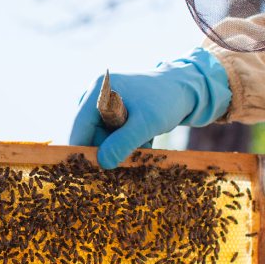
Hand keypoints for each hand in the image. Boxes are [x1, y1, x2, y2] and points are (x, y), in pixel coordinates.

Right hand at [69, 47, 230, 169]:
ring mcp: (104, 104)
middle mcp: (96, 95)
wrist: (185, 89)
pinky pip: (112, 135)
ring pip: (103, 138)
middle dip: (108, 151)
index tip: (89, 174)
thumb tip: (101, 163)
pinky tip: (143, 141)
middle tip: (127, 163)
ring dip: (121, 149)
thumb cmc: (166, 101)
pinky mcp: (113, 112)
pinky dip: (126, 143)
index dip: (81, 151)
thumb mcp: (146, 124)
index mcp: (98, 91)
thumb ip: (123, 142)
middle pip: (90, 134)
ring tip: (143, 146)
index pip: (79, 127)